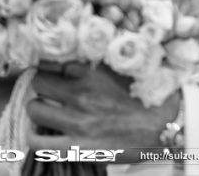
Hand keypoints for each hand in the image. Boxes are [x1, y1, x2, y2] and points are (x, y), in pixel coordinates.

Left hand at [27, 62, 177, 158]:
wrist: (165, 127)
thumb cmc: (150, 96)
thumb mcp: (129, 68)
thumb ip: (105, 60)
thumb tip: (86, 52)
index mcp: (93, 73)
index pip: (54, 64)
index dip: (52, 69)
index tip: (53, 73)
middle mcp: (80, 94)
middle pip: (38, 83)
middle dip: (41, 87)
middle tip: (48, 93)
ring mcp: (76, 121)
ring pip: (34, 110)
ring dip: (37, 110)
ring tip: (46, 113)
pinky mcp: (77, 146)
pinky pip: (38, 143)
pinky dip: (36, 138)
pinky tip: (45, 136)